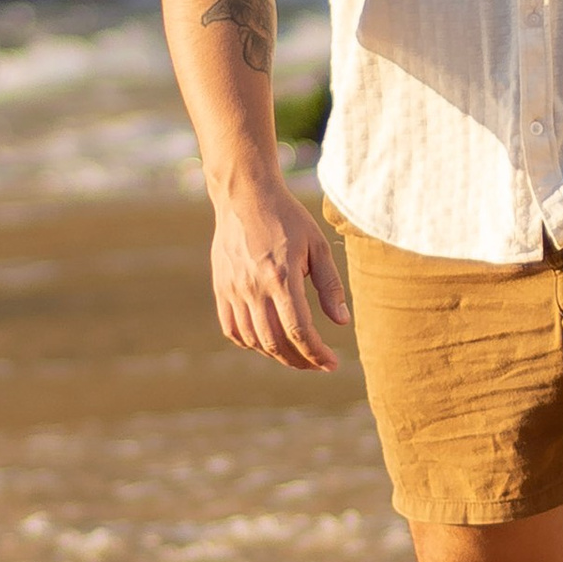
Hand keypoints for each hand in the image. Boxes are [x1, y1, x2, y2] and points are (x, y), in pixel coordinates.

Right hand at [211, 174, 352, 369]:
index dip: (316, 354)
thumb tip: (342, 322)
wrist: (244, 196)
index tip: (332, 364)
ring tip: (298, 355)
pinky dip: (250, 344)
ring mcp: (233, 289)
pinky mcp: (220, 289)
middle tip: (318, 363)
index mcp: (281, 276)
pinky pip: (232, 329)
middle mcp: (254, 287)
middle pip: (275, 342)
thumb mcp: (318, 246)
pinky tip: (268, 342)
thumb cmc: (288, 218)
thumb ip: (330, 285)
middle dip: (300, 361)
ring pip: (254, 340)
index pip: (299, 330)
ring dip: (277, 355)